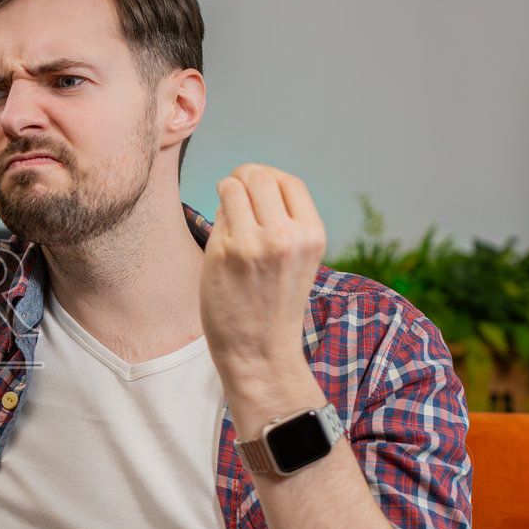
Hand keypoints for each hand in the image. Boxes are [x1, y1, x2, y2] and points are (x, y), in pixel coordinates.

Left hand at [200, 165, 326, 401]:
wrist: (260, 352)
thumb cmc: (274, 305)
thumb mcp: (299, 258)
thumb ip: (285, 221)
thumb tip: (250, 181)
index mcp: (312, 235)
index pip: (288, 181)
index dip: (267, 178)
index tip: (255, 189)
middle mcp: (286, 235)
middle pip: (258, 175)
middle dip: (242, 179)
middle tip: (234, 196)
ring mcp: (253, 243)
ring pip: (231, 187)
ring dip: (225, 194)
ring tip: (229, 219)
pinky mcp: (223, 253)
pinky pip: (216, 216)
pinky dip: (217, 222)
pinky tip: (222, 245)